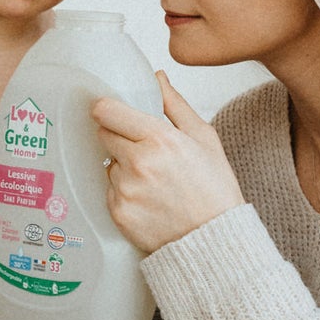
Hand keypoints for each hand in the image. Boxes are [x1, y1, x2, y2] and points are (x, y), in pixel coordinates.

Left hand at [93, 72, 242, 253]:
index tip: (111, 112)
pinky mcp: (118, 212)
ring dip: (123, 168)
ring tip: (154, 182)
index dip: (107, 110)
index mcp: (159, 139)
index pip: (107, 111)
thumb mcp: (204, 139)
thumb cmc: (214, 190)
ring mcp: (126, 189)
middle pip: (104, 135)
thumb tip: (157, 78)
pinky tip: (149, 200)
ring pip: (108, 165)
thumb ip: (175, 105)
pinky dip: (124, 193)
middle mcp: (138, 163)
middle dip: (119, 137)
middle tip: (144, 151)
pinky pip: (110, 192)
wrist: (214, 241)